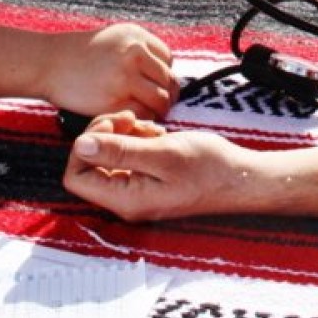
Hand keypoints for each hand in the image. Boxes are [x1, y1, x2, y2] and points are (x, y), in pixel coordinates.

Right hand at [41, 23, 178, 119]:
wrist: (47, 63)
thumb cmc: (79, 54)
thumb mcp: (114, 38)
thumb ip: (139, 49)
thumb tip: (163, 70)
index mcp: (136, 36)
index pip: (167, 60)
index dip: (162, 75)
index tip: (154, 85)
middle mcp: (135, 53)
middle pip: (168, 81)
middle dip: (166, 95)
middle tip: (157, 105)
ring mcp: (125, 77)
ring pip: (161, 100)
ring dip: (158, 110)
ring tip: (147, 114)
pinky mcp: (114, 100)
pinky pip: (143, 114)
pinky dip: (142, 120)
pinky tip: (132, 119)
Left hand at [64, 112, 247, 221]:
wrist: (241, 177)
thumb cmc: (209, 168)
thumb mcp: (162, 154)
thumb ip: (119, 150)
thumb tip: (80, 146)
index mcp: (125, 199)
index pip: (76, 175)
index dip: (87, 146)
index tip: (113, 126)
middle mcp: (127, 199)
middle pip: (91, 163)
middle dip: (107, 135)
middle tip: (130, 118)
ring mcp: (138, 189)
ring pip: (111, 156)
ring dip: (125, 135)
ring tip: (152, 128)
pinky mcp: (150, 178)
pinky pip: (130, 157)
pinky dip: (139, 140)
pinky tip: (159, 135)